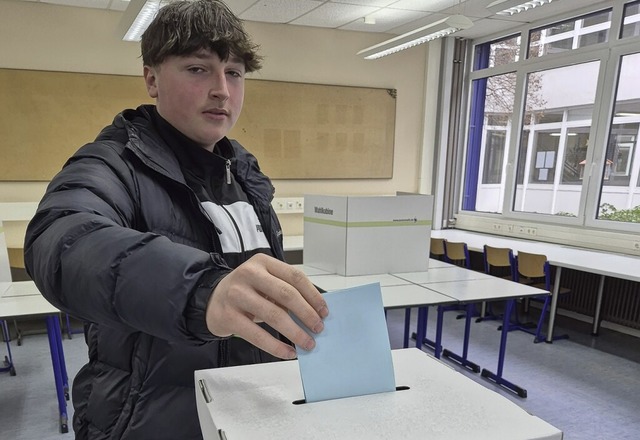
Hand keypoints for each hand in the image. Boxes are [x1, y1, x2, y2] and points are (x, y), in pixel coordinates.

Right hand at [205, 254, 328, 359]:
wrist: (211, 299)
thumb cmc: (246, 290)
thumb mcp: (264, 281)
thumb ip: (285, 290)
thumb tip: (315, 312)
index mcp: (263, 262)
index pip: (295, 276)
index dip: (313, 295)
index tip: (324, 311)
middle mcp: (249, 274)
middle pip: (286, 294)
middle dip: (307, 314)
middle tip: (318, 328)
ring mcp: (237, 295)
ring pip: (274, 315)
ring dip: (295, 332)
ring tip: (307, 343)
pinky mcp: (228, 316)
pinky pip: (257, 334)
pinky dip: (276, 346)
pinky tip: (288, 352)